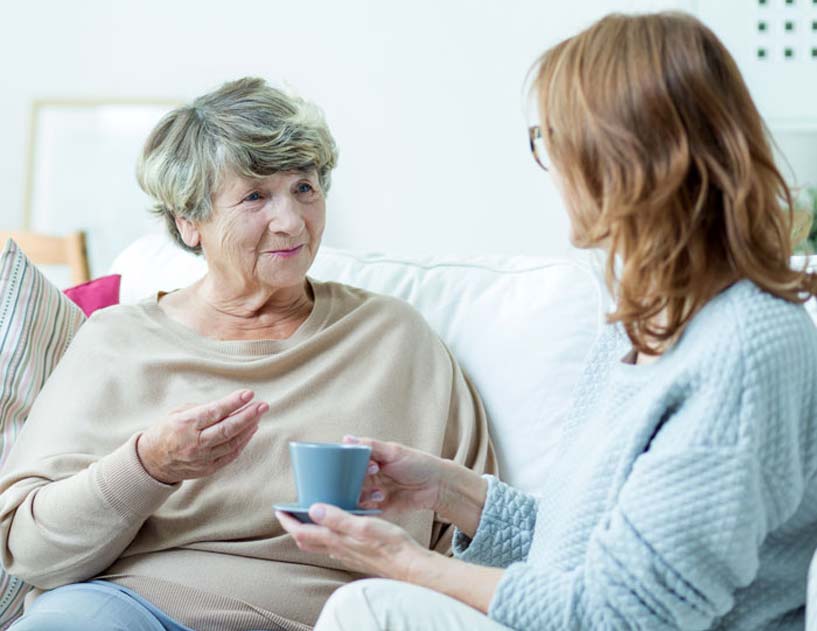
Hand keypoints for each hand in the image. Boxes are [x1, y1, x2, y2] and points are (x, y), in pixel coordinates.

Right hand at [137, 389, 268, 483]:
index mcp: (185, 425)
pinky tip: (250, 431)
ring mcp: (202, 458)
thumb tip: (228, 405)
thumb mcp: (178, 413)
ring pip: (232, 443)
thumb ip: (203, 409)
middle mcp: (195, 443)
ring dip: (249, 428)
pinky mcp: (208, 468)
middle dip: (248, 416)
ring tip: (259, 416)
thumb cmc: (166, 432)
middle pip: (227, 429)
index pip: (214, 412)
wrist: (152, 462)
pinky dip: (243, 442)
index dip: (233, 403)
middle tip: (263, 406)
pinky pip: (230, 455)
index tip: (248, 394)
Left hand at [276, 504, 430, 581]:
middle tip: (289, 512)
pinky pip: (333, 546)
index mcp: (336, 539)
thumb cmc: (390, 545)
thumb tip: (314, 508)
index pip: (302, 532)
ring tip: (308, 516)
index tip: (279, 509)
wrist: (408, 565)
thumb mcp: (363, 525)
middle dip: (294, 527)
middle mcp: (338, 549)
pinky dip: (325, 535)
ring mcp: (346, 554)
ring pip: (319, 544)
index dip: (288, 521)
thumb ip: (338, 518)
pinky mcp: (356, 555)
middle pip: (306, 540)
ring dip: (309, 531)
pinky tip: (335, 528)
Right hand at [344, 436, 447, 514]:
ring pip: (354, 498)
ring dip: (363, 496)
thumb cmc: (417, 463)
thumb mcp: (394, 451)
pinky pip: (364, 512)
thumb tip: (346, 437)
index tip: (366, 466)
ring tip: (380, 492)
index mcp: (367, 462)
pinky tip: (379, 503)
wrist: (436, 485)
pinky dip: (367, 510)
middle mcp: (366, 478)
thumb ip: (370, 446)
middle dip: (353, 484)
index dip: (349, 466)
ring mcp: (371, 494)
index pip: (347, 464)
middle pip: (347, 483)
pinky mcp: (378, 510)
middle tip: (370, 480)